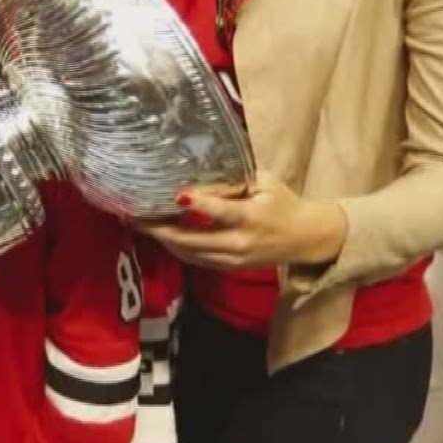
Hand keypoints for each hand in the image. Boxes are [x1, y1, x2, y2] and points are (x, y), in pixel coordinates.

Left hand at [139, 172, 347, 270]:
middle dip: (162, 229)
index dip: (199, 205)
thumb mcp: (265, 183)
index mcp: (251, 217)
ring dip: (164, 240)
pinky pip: (197, 260)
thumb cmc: (283, 203)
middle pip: (195, 240)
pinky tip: (161, 235)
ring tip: (141, 225)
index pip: (221, 212)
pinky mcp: (230, 267)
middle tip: (136, 216)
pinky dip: (177, 248)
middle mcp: (240, 242)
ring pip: (191, 253)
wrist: (306, 238)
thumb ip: (234, 181)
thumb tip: (198, 175)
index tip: (176, 195)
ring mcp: (234, 259)